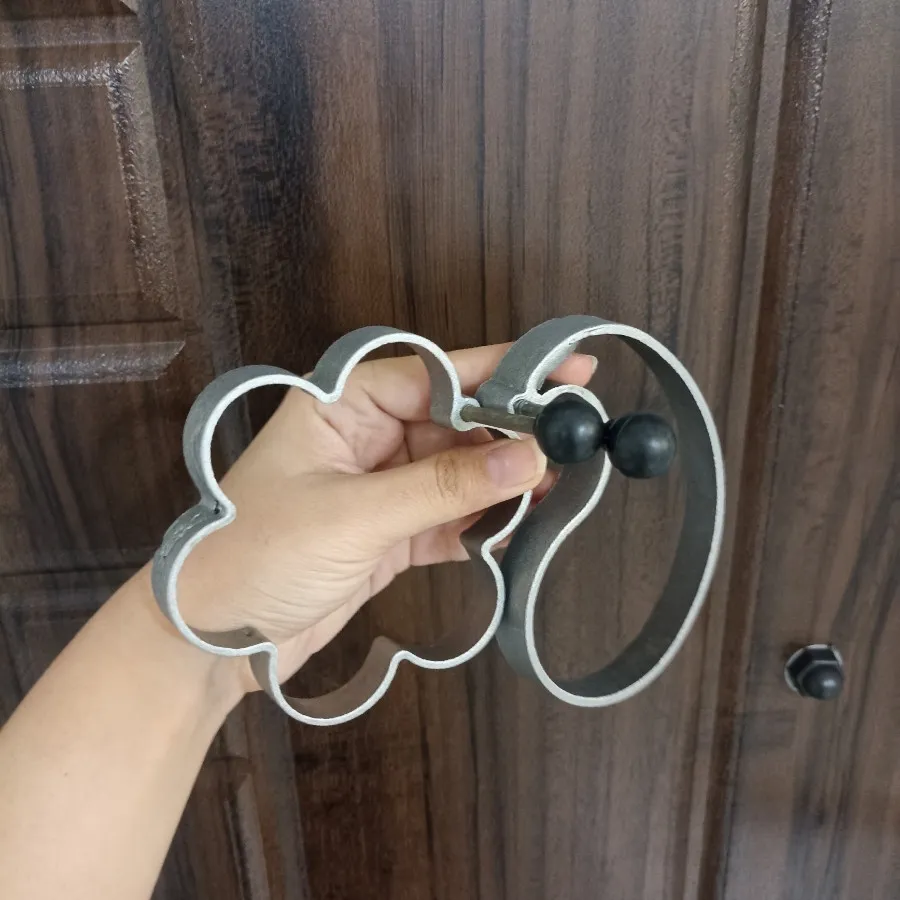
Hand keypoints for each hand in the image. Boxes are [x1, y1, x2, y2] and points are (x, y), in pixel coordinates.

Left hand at [173, 343, 595, 689]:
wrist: (209, 638)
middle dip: (513, 435)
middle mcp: (367, 436)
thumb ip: (445, 485)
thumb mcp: (355, 515)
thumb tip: (532, 458)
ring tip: (559, 488)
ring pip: (460, 471)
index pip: (439, 374)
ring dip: (504, 482)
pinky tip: (517, 527)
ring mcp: (381, 486)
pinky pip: (450, 516)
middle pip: (459, 422)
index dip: (508, 372)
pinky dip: (481, 524)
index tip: (573, 372)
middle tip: (576, 444)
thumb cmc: (259, 553)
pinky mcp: (390, 533)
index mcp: (345, 403)